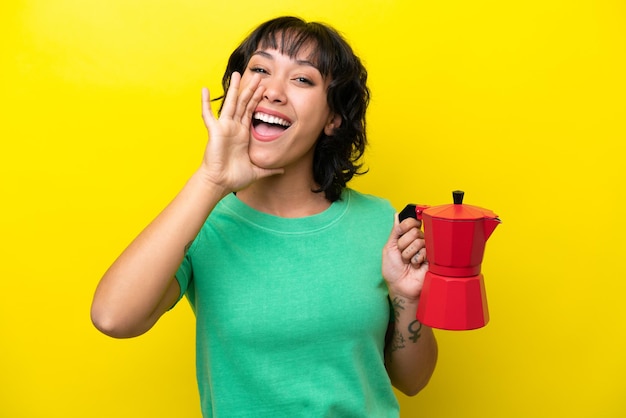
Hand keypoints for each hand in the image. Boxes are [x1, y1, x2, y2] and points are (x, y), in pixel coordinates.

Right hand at [198, 72, 283, 191]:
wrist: (220, 183)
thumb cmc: (235, 178)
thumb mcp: (257, 171)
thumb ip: (269, 169)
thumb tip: (282, 170)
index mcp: (243, 134)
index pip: (251, 111)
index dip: (257, 99)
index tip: (264, 87)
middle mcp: (234, 128)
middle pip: (243, 103)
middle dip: (250, 89)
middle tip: (258, 76)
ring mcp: (224, 128)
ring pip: (230, 104)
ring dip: (234, 89)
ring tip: (237, 74)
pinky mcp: (214, 131)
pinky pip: (208, 114)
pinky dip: (205, 102)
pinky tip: (205, 89)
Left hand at [382, 214, 428, 300]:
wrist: (400, 287)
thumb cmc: (393, 270)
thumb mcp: (389, 248)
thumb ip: (395, 231)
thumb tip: (397, 215)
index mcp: (408, 237)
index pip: (411, 221)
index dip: (405, 225)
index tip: (400, 232)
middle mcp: (418, 241)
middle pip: (414, 231)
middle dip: (403, 244)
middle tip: (402, 255)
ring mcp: (426, 249)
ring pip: (418, 241)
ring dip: (408, 254)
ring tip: (408, 262)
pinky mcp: (432, 257)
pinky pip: (424, 251)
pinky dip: (416, 260)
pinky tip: (416, 266)